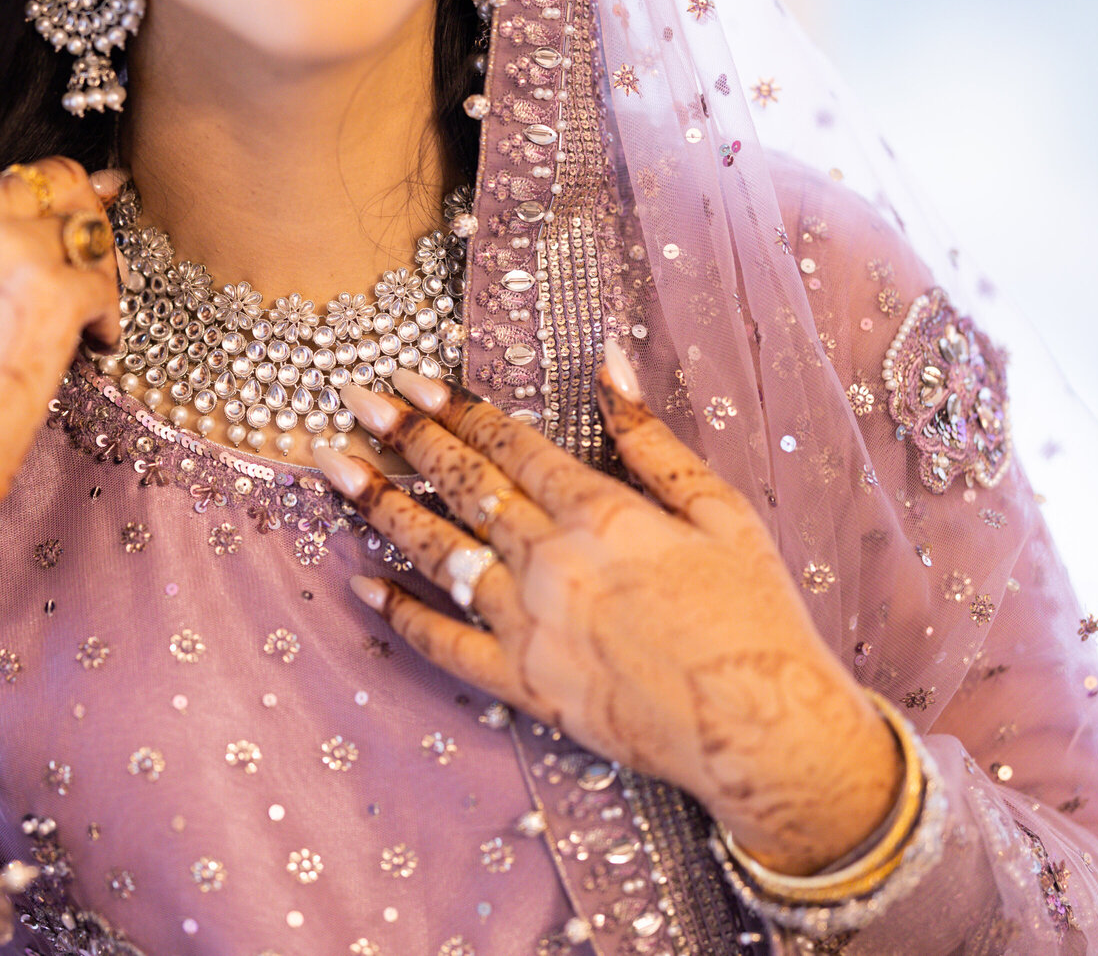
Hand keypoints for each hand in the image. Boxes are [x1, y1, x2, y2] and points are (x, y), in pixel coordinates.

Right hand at [0, 157, 123, 524]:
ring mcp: (7, 248)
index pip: (15, 179)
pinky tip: (87, 350)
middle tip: (83, 287)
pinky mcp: (50, 292)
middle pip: (62, 184)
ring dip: (100, 278)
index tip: (52, 263)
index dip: (47, 220)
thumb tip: (101, 183)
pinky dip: (107, 321)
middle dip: (84, 231)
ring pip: (91, 232)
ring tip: (80, 325)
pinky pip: (107, 285)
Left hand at [311, 344, 901, 875]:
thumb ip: (654, 442)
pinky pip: (444, 645)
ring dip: (381, 506)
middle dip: (407, 436)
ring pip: (438, 552)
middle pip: (463, 486)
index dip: (459, 409)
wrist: (763, 730)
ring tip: (334, 467)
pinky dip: (401, 614)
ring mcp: (528, 624)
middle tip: (358, 400)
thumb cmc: (755, 616)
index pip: (511, 446)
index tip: (414, 380)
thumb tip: (609, 366)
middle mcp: (550, 561)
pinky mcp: (522, 684)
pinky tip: (361, 584)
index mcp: (600, 513)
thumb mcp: (722, 512)